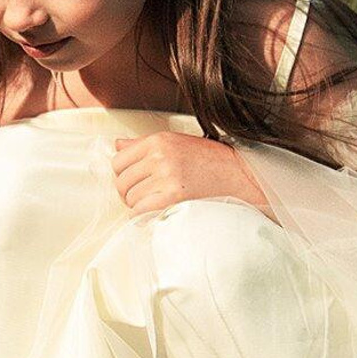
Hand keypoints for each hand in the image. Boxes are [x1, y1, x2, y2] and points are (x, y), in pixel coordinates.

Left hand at [111, 131, 270, 214]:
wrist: (240, 177)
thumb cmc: (210, 161)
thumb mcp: (177, 143)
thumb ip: (143, 144)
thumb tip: (117, 145)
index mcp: (158, 140)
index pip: (118, 160)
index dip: (123, 175)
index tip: (136, 182)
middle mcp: (159, 156)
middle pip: (121, 182)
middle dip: (130, 193)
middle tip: (146, 197)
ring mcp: (166, 177)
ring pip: (130, 199)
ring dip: (139, 206)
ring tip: (158, 203)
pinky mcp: (173, 197)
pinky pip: (139, 212)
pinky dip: (143, 217)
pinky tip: (157, 213)